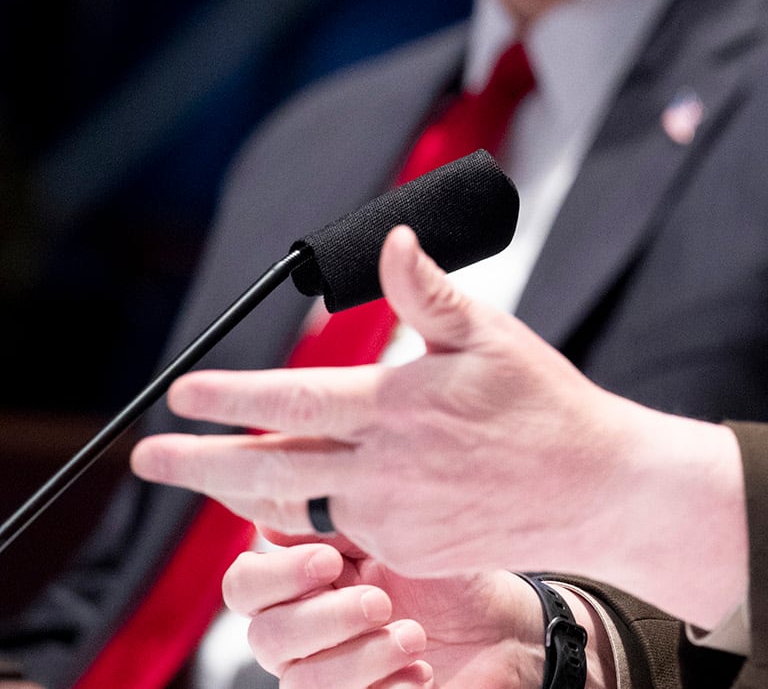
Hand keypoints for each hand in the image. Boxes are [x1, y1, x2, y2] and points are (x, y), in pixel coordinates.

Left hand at [131, 225, 748, 625]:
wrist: (595, 488)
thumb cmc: (545, 402)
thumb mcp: (491, 335)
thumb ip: (429, 294)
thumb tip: (393, 243)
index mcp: (400, 406)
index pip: (291, 400)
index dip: (230, 396)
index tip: (183, 392)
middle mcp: (385, 468)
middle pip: (266, 467)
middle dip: (196, 463)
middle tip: (146, 457)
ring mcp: (391, 517)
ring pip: (297, 502)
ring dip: (243, 489)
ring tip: (207, 477)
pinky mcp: (404, 550)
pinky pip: (343, 528)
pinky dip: (313, 509)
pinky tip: (301, 494)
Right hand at [226, 532, 543, 687]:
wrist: (509, 631)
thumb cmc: (455, 578)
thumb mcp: (408, 531)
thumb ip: (342, 519)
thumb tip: (280, 505)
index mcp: (309, 581)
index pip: (246, 585)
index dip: (276, 575)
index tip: (331, 561)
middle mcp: (307, 632)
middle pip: (264, 636)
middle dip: (324, 619)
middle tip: (381, 602)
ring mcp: (329, 676)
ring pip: (299, 682)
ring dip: (358, 659)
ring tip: (413, 637)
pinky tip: (419, 674)